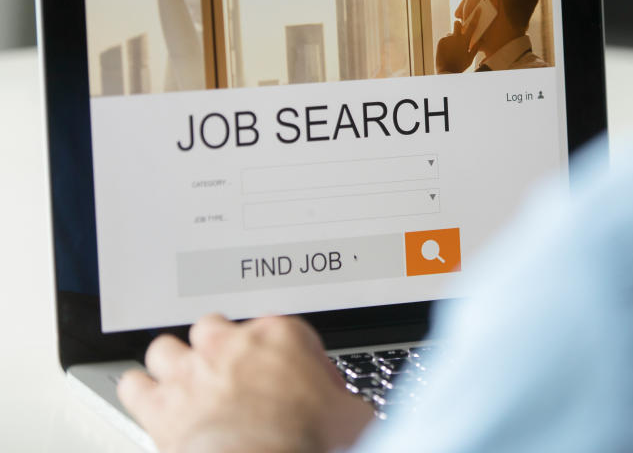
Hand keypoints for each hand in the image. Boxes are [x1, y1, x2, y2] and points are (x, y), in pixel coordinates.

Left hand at [118, 314, 373, 452]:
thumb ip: (349, 406)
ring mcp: (191, 371)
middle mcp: (231, 344)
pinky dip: (141, 392)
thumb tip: (362, 417)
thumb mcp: (352, 417)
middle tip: (232, 371)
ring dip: (174, 364)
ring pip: (168, 347)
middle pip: (216, 327)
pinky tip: (151, 401)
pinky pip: (135, 384)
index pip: (282, 329)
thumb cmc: (305, 441)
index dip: (288, 355)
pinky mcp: (160, 404)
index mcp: (281, 336)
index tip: (293, 378)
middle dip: (220, 347)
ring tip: (185, 381)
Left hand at [435, 13, 479, 72]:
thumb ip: (476, 47)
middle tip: (459, 32)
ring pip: (451, 34)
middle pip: (457, 23)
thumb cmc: (460, 65)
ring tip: (452, 51)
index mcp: (465, 41)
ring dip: (452, 39)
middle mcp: (455, 37)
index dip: (476, 16)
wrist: (446, 71)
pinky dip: (446, 44)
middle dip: (459, 25)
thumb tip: (481, 40)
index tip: (478, 10)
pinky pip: (445, 40)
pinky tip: (447, 52)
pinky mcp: (440, 41)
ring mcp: (447, 39)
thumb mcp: (470, 58)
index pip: (472, 26)